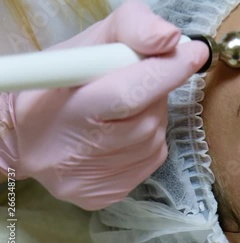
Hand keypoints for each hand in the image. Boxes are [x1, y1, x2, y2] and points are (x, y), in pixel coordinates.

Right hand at [0, 1, 208, 209]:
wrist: (23, 139)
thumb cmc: (56, 85)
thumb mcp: (86, 45)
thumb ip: (130, 30)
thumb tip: (171, 40)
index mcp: (69, 108)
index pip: (131, 92)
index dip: (168, 72)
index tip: (195, 53)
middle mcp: (82, 152)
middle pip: (150, 117)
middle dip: (155, 93)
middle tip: (138, 82)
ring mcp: (95, 179)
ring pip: (154, 139)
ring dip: (150, 117)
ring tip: (122, 111)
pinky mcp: (106, 196)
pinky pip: (149, 160)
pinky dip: (146, 141)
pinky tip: (123, 134)